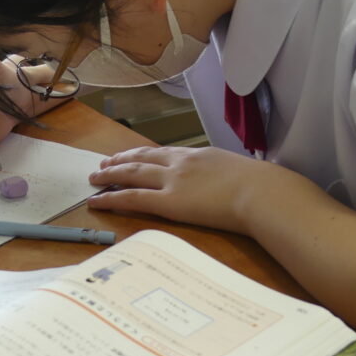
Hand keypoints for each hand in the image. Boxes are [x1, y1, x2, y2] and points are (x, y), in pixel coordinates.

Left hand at [87, 146, 311, 235]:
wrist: (261, 192)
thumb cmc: (259, 186)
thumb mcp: (238, 171)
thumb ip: (222, 175)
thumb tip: (223, 183)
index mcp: (198, 155)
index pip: (162, 153)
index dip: (142, 154)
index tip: (130, 155)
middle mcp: (180, 163)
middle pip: (142, 159)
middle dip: (120, 161)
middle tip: (103, 164)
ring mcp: (172, 181)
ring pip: (132, 174)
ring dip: (110, 175)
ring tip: (95, 177)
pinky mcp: (169, 202)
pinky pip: (132, 198)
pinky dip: (111, 198)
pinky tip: (97, 199)